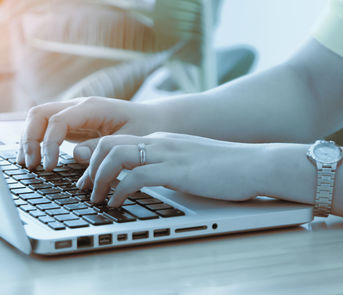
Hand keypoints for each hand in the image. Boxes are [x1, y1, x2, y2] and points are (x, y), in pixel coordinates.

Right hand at [17, 97, 164, 169]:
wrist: (155, 119)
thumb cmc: (145, 128)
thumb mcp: (129, 140)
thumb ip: (103, 147)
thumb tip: (76, 155)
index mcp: (92, 107)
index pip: (57, 121)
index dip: (48, 144)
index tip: (49, 166)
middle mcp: (79, 106)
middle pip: (39, 114)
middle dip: (30, 139)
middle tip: (32, 166)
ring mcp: (74, 114)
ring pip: (39, 119)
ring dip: (29, 140)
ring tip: (28, 165)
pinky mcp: (73, 124)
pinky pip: (48, 128)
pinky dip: (38, 142)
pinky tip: (36, 160)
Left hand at [77, 132, 269, 206]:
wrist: (256, 163)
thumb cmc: (226, 167)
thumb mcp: (188, 162)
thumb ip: (166, 165)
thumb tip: (147, 179)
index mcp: (161, 139)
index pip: (116, 140)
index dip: (95, 159)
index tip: (90, 178)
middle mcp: (159, 142)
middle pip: (107, 144)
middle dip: (90, 167)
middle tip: (86, 189)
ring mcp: (167, 154)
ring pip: (115, 156)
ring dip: (99, 178)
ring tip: (97, 197)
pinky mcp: (176, 170)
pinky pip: (135, 177)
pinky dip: (119, 191)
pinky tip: (117, 203)